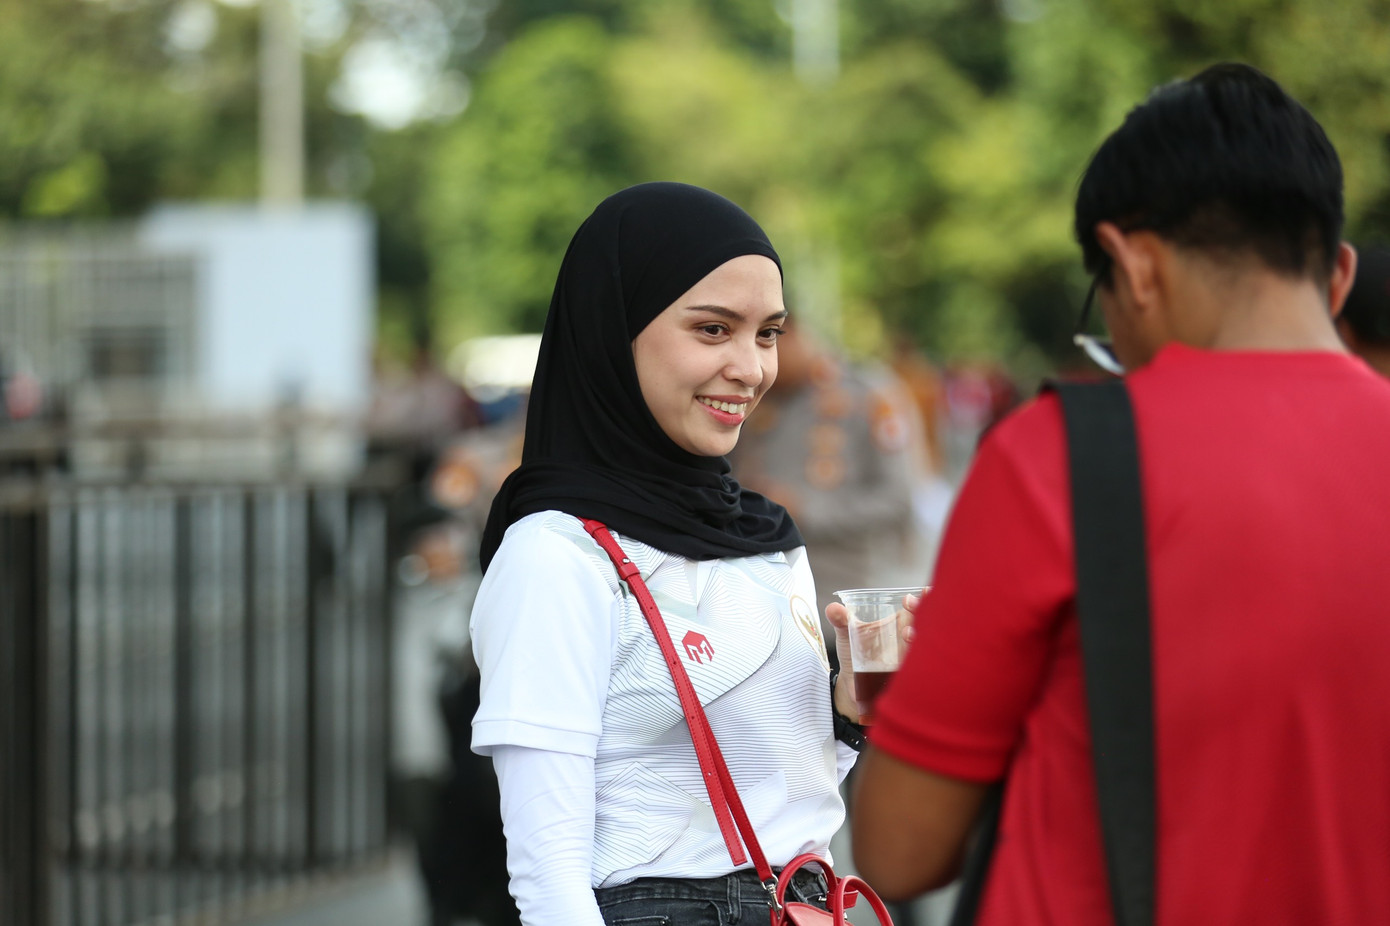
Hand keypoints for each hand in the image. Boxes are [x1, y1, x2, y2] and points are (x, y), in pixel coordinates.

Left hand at [826, 590, 921, 721]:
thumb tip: (833, 609)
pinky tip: (910, 661)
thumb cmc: (854, 652)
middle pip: (933, 623)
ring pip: (930, 647)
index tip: (914, 594)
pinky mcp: (911, 678)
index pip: (921, 605)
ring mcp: (913, 658)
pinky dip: (920, 665)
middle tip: (911, 606)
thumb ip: (840, 619)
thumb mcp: (846, 632)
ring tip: (907, 632)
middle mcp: (913, 639)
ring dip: (920, 637)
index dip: (925, 597)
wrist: (851, 684)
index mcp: (902, 621)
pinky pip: (924, 672)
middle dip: (928, 612)